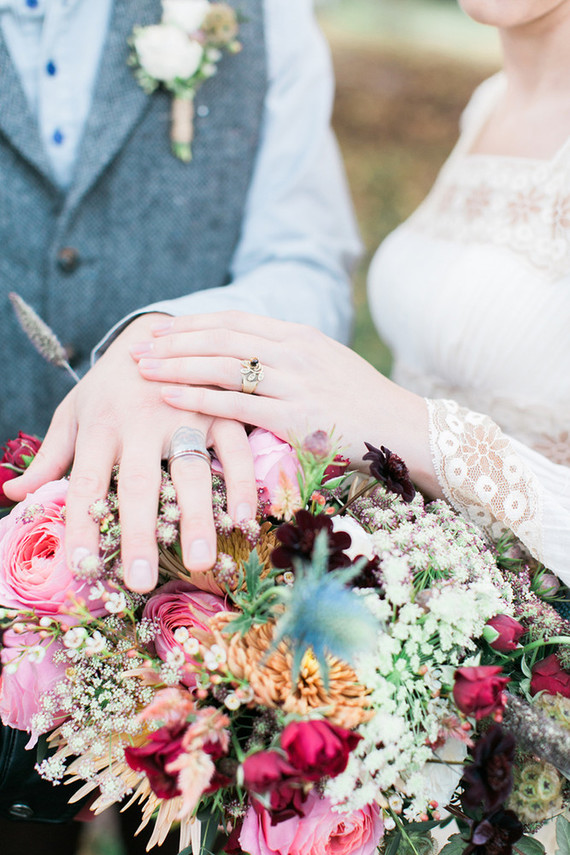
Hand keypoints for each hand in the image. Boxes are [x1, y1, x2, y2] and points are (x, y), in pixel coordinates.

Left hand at [4, 314, 257, 592]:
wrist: (156, 333)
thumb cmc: (110, 385)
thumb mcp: (74, 412)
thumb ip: (51, 455)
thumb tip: (13, 494)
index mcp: (100, 427)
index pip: (86, 484)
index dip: (82, 526)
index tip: (83, 568)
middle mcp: (140, 423)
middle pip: (137, 484)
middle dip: (140, 534)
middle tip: (141, 580)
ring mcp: (184, 414)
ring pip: (190, 471)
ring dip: (197, 518)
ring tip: (202, 561)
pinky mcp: (219, 410)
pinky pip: (233, 452)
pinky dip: (240, 486)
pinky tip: (244, 521)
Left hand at [132, 311, 439, 494]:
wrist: (404, 428)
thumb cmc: (364, 403)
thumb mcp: (328, 365)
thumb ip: (291, 357)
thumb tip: (253, 358)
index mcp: (300, 336)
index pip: (235, 322)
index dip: (194, 324)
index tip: (162, 329)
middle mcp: (295, 352)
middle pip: (221, 338)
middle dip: (175, 341)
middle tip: (138, 347)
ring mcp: (295, 383)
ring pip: (223, 366)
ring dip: (177, 365)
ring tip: (143, 369)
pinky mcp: (295, 418)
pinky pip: (236, 405)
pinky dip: (198, 398)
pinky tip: (170, 397)